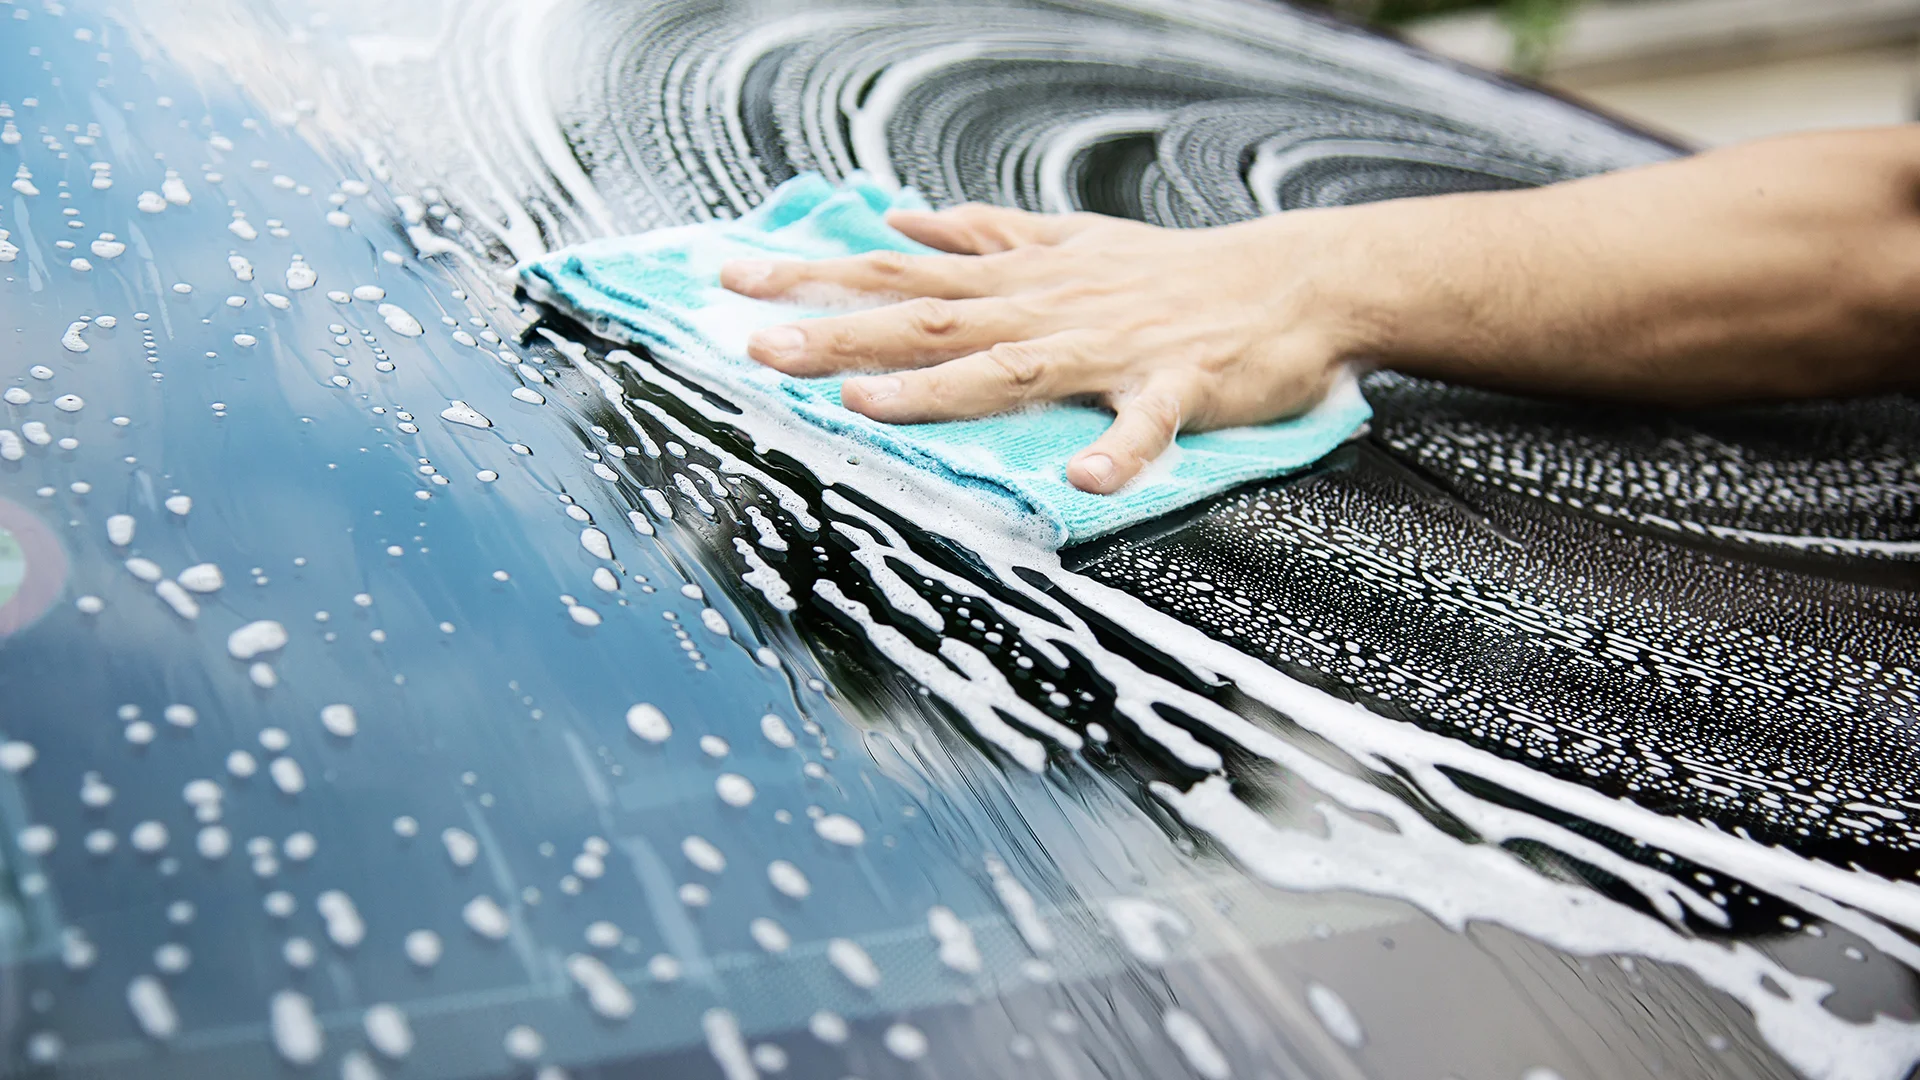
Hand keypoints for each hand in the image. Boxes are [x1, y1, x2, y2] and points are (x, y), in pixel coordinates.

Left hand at [719, 204, 1368, 492]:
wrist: (1293, 281)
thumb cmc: (1176, 270)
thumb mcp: (1071, 239)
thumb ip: (987, 235)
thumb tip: (905, 220)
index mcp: (1020, 280)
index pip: (899, 273)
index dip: (814, 275)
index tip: (733, 282)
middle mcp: (1049, 307)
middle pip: (930, 318)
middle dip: (840, 331)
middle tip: (758, 346)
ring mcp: (1110, 347)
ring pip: (1011, 367)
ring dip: (937, 387)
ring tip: (864, 404)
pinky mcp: (1177, 386)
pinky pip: (1145, 425)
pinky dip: (1117, 452)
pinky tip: (1083, 485)